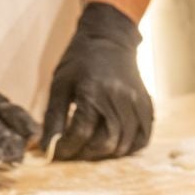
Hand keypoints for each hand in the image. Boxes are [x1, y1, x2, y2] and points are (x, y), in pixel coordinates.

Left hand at [42, 2, 152, 159]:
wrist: (110, 39)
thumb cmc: (80, 61)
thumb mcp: (60, 84)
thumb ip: (53, 117)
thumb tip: (46, 147)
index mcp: (93, 91)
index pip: (80, 133)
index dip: (66, 148)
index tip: (56, 153)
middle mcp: (119, 99)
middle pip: (105, 142)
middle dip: (85, 154)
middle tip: (73, 153)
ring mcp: (137, 103)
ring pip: (124, 144)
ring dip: (105, 154)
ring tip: (89, 150)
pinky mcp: (147, 106)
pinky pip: (142, 138)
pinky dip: (127, 148)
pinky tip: (112, 144)